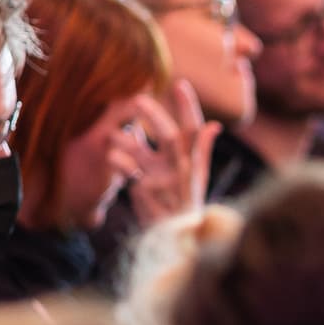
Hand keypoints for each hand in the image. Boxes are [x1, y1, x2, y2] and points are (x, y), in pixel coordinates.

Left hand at [121, 84, 216, 227]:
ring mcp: (163, 182)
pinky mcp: (145, 193)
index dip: (188, 108)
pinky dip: (118, 160)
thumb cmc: (185, 202)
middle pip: (170, 138)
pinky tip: (110, 153)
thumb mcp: (198, 178)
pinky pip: (129, 173)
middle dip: (155, 116)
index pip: (194, 130)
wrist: (177, 240)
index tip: (179, 84)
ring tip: (112, 131)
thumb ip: (202, 150)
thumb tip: (214, 126)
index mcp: (194, 162)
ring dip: (125, 139)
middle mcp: (181, 169)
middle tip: (138, 98)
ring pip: (143, 154)